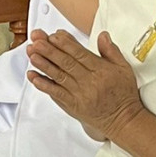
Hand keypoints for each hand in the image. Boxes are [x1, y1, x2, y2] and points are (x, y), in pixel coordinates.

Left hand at [24, 29, 141, 143]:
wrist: (123, 121)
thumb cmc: (123, 94)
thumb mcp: (124, 68)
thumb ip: (111, 51)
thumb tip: (102, 35)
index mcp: (101, 71)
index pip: (80, 54)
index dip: (66, 44)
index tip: (54, 35)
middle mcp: (89, 82)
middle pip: (66, 63)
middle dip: (50, 50)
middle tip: (37, 40)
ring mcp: (79, 95)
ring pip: (59, 77)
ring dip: (43, 64)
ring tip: (31, 54)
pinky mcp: (72, 106)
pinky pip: (56, 94)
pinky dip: (43, 84)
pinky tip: (33, 76)